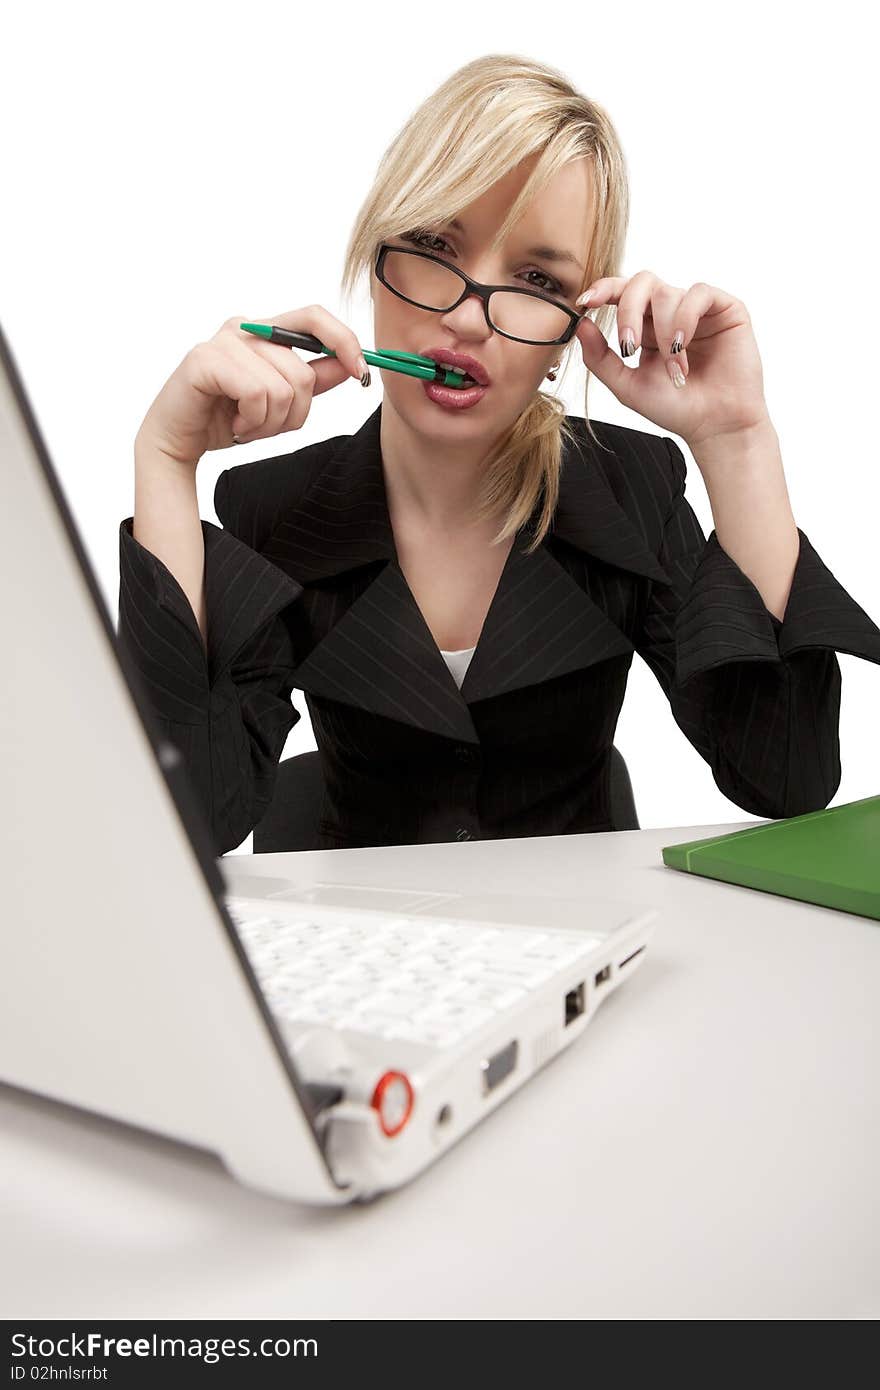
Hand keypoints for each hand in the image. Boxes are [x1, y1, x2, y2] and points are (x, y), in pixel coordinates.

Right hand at [135, 306, 368, 466]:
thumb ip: (313, 381)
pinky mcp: (205, 359)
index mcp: (266, 332)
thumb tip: (349, 366)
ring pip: (283, 389)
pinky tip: (234, 424)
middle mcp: (246, 328)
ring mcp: (224, 341)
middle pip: (303, 372)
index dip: (345, 342)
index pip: (315, 318)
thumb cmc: (227, 416)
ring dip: (269, 423)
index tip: (361, 374)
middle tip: (267, 425)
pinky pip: (257, 394)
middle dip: (294, 414)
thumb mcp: (281, 402)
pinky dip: (252, 422)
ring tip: (246, 425)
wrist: (179, 439)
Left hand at [574, 271, 771, 451]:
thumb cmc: (676, 408)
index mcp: (645, 326)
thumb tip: (581, 324)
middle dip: (628, 311)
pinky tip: (684, 343)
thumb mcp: (627, 386)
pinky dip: (685, 317)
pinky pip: (699, 292)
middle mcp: (669, 312)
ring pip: (667, 292)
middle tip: (628, 346)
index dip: (604, 288)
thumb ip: (600, 358)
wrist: (715, 425)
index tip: (586, 302)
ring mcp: (697, 309)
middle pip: (641, 283)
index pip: (622, 294)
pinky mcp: (725, 308)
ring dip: (663, 331)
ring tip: (674, 367)